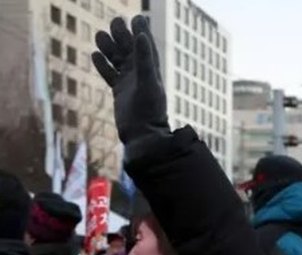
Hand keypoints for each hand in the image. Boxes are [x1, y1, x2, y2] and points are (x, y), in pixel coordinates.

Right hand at [91, 16, 168, 149]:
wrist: (142, 135)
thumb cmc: (149, 110)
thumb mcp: (147, 82)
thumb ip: (144, 60)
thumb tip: (141, 36)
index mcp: (150, 70)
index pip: (146, 46)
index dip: (141, 31)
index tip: (137, 17)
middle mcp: (140, 75)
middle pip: (129, 50)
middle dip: (122, 35)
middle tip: (114, 21)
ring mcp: (129, 83)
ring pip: (117, 60)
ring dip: (109, 48)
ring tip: (100, 35)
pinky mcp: (119, 92)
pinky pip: (110, 74)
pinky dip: (103, 65)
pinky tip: (95, 55)